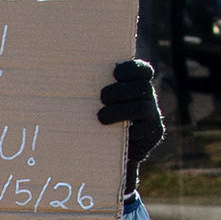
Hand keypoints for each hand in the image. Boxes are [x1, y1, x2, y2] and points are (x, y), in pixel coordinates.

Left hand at [98, 59, 166, 185]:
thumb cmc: (99, 117)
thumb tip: (67, 75)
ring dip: (120, 111)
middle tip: (102, 97)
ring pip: (141, 108)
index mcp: (138, 84)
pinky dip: (128, 131)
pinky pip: (143, 130)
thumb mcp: (99, 100)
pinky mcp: (152, 134)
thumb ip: (93, 87)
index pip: (142, 70)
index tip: (115, 72)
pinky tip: (113, 133)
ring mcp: (152, 115)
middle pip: (142, 88)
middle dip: (120, 91)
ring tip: (101, 117)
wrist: (113, 150)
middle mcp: (148, 97)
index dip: (130, 69)